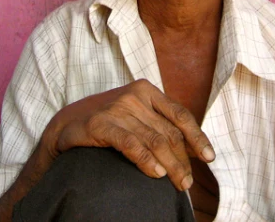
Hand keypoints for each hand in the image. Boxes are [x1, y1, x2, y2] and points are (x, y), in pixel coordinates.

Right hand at [41, 79, 215, 190]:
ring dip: (170, 165)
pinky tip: (156, 173)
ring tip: (178, 183)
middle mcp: (134, 96)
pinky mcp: (101, 124)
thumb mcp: (135, 114)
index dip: (197, 137)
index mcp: (146, 90)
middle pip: (168, 132)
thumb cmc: (107, 121)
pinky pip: (131, 144)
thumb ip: (158, 124)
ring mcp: (117, 109)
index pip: (180, 115)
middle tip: (188, 183)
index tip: (209, 157)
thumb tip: (190, 148)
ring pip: (154, 140)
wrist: (66, 123)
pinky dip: (146, 161)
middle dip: (183, 160)